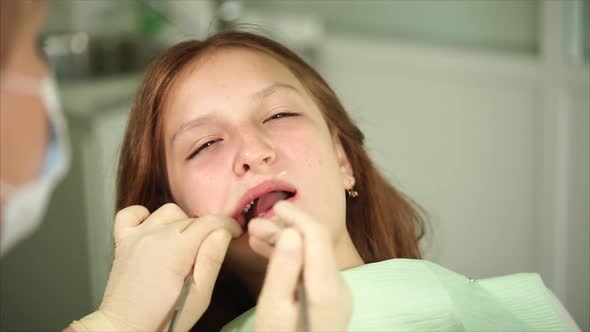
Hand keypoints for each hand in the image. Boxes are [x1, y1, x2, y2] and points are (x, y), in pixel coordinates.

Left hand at [95, 203, 240, 330]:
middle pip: (191, 218)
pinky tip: (154, 230)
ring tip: (184, 245)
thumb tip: (223, 232)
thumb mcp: (200, 296)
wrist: (126, 330)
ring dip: (181, 223)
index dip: (228, 224)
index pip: (209, 222)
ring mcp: (136, 236)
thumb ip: (212, 260)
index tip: (236, 233)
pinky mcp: (122, 241)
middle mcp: (154, 236)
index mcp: (175, 249)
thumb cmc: (166, 319)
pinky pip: (131, 213)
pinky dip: (145, 216)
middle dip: (206, 229)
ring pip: (168, 212)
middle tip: (210, 251)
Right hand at [248, 201, 351, 330]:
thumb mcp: (273, 312)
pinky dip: (290, 259)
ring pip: (310, 256)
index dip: (296, 216)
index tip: (274, 206)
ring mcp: (336, 296)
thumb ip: (283, 270)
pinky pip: (310, 271)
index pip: (316, 236)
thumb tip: (290, 231)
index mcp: (327, 289)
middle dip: (284, 229)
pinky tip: (268, 252)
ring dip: (284, 243)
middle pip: (313, 245)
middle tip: (252, 225)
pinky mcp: (328, 302)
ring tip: (254, 235)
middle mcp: (339, 288)